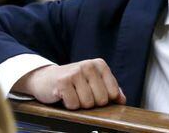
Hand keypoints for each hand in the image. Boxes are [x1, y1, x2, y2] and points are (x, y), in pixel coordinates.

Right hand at [12, 58, 126, 109]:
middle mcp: (88, 65)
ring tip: (73, 94)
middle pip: (101, 99)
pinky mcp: (62, 82)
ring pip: (88, 103)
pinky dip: (69, 105)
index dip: (104, 99)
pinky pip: (74, 105)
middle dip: (92, 102)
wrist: (46, 78)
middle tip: (81, 94)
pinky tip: (65, 96)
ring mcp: (75, 72)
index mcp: (99, 64)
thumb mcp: (93, 82)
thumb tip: (122, 100)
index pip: (113, 93)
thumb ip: (110, 89)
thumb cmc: (73, 82)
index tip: (94, 93)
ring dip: (80, 104)